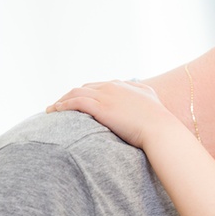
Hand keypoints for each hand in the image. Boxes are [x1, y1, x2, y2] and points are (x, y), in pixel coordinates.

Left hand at [47, 80, 174, 148]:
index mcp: (125, 85)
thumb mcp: (152, 99)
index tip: (79, 101)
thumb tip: (139, 89)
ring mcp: (106, 96)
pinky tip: (55, 111)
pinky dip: (63, 105)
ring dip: (62, 99)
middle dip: (71, 95)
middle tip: (61, 105)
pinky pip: (76, 102)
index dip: (87, 93)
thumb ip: (143, 92)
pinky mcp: (101, 107)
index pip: (99, 86)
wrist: (161, 130)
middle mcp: (113, 87)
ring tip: (52, 109)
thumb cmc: (160, 121)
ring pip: (76, 92)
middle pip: (85, 87)